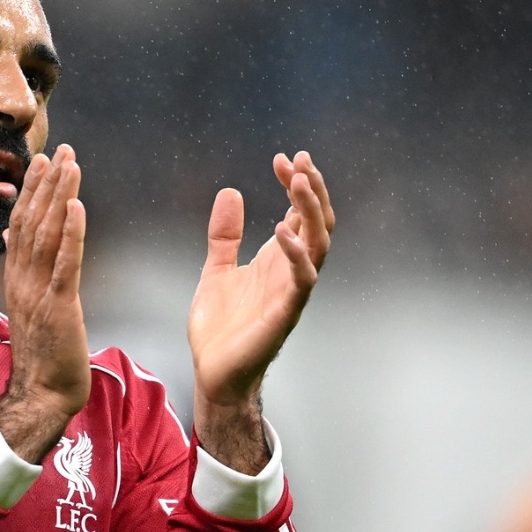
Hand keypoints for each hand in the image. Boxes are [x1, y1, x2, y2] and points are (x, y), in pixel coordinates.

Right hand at [0, 144, 90, 463]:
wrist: (42, 393)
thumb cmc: (43, 352)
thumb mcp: (28, 304)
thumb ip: (21, 268)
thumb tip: (9, 237)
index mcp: (17, 277)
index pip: (22, 224)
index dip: (33, 190)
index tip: (44, 160)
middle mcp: (23, 278)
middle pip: (33, 221)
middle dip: (48, 184)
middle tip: (62, 150)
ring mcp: (39, 291)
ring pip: (48, 235)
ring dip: (59, 197)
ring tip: (71, 166)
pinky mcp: (58, 306)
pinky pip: (65, 263)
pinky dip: (72, 233)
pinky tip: (78, 208)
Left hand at [188, 151, 333, 472]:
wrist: (212, 373)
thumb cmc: (220, 329)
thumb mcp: (216, 269)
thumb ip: (225, 235)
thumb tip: (231, 193)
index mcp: (278, 260)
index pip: (300, 213)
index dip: (296, 183)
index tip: (282, 158)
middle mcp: (291, 272)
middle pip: (318, 223)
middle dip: (312, 189)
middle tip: (299, 160)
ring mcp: (291, 292)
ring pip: (318, 245)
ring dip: (311, 212)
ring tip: (297, 182)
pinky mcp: (284, 314)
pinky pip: (301, 280)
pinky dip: (296, 253)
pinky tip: (283, 229)